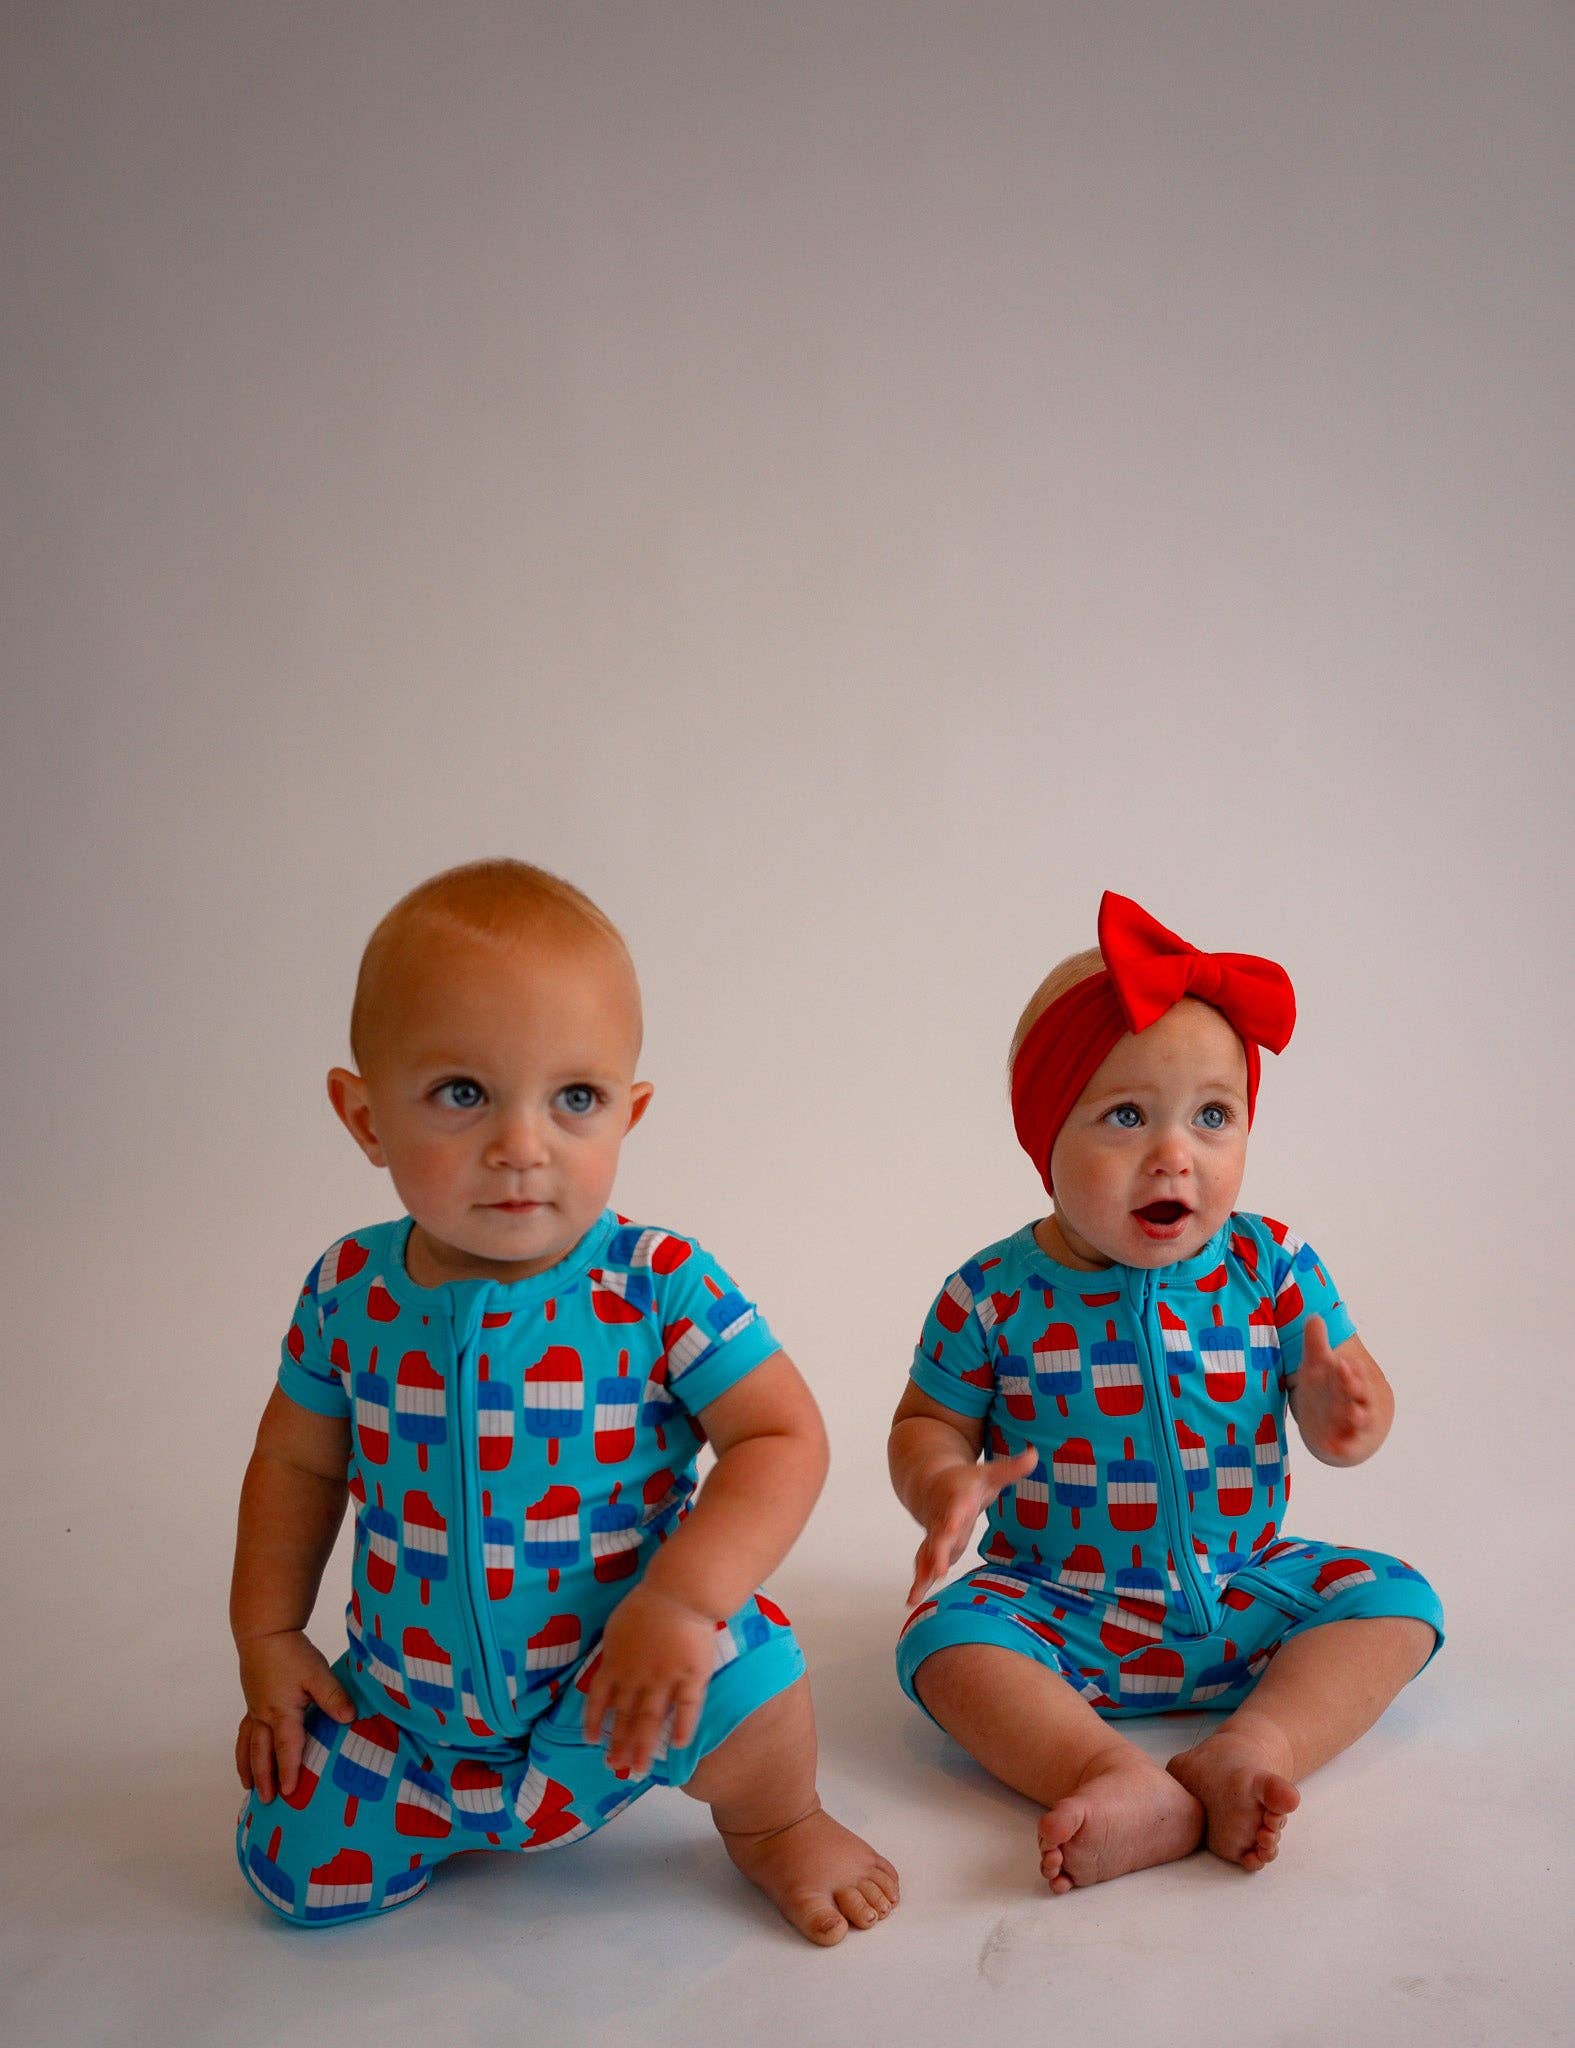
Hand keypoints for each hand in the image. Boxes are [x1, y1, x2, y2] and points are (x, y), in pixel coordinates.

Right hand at [234, 1629, 355, 1802]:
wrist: (264, 1632)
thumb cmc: (292, 1653)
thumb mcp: (318, 1674)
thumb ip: (333, 1697)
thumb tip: (350, 1719)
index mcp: (282, 1713)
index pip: (287, 1748)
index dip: (289, 1771)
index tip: (290, 1792)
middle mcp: (264, 1716)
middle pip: (262, 1753)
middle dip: (265, 1777)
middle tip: (267, 1800)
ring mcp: (255, 1709)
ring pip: (248, 1745)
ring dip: (249, 1767)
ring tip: (248, 1786)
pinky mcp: (252, 1700)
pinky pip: (244, 1732)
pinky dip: (243, 1748)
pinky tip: (245, 1753)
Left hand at [580, 1583, 717, 1778]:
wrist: (680, 1592)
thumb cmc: (647, 1603)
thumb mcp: (617, 1627)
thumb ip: (613, 1652)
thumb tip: (608, 1669)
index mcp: (615, 1663)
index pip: (599, 1699)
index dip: (594, 1721)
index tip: (591, 1741)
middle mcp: (636, 1678)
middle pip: (625, 1717)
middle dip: (619, 1744)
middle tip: (614, 1767)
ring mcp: (664, 1680)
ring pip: (652, 1721)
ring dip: (644, 1747)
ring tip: (640, 1769)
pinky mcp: (692, 1678)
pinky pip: (687, 1708)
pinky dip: (683, 1728)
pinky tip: (680, 1747)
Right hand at [907, 1447, 1038, 1604]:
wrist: (931, 1483)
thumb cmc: (965, 1482)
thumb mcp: (989, 1473)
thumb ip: (1011, 1468)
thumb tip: (1035, 1454)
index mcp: (956, 1499)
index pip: (955, 1509)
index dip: (953, 1518)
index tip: (951, 1527)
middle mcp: (942, 1519)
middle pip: (938, 1537)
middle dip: (937, 1553)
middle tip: (937, 1571)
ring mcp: (935, 1535)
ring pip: (926, 1554)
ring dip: (922, 1573)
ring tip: (916, 1595)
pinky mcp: (932, 1548)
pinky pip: (923, 1565)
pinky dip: (919, 1582)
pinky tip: (912, 1601)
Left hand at [1285, 1318, 1391, 1465]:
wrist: (1339, 1424)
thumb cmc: (1329, 1389)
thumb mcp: (1317, 1367)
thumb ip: (1316, 1344)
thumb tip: (1314, 1317)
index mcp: (1352, 1382)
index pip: (1355, 1375)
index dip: (1351, 1371)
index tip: (1344, 1363)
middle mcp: (1358, 1403)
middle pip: (1360, 1396)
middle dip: (1353, 1387)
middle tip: (1345, 1377)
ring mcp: (1352, 1425)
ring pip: (1358, 1420)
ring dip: (1354, 1416)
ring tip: (1350, 1413)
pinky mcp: (1343, 1445)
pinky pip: (1345, 1447)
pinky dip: (1340, 1447)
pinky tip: (1330, 1446)